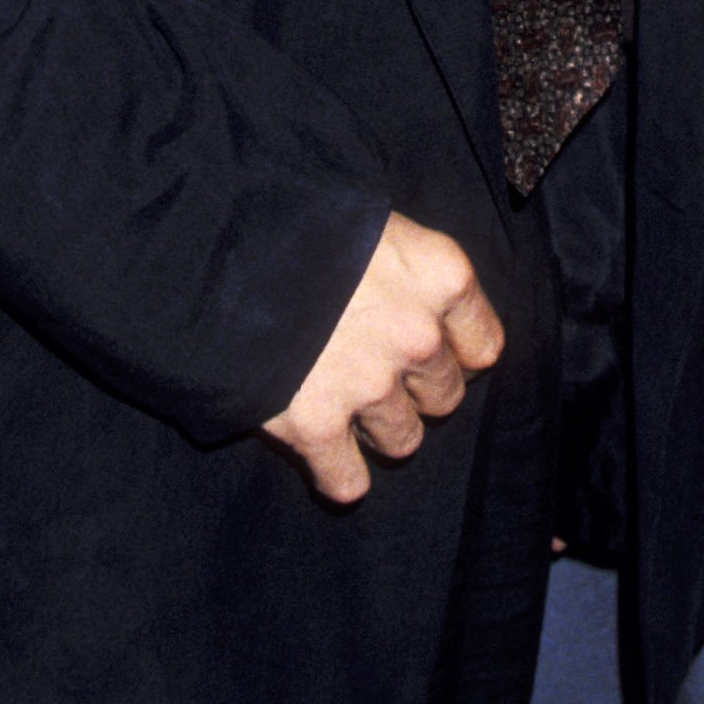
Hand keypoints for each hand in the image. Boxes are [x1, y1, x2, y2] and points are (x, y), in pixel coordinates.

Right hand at [263, 211, 503, 504]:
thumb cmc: (301, 221)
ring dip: (375, 430)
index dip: (453, 352)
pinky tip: (319, 447)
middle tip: (369, 368)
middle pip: (444, 397)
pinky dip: (335, 473)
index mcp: (441, 276)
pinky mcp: (315, 426)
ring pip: (403, 442)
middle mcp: (417, 336)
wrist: (219, 245)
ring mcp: (368, 385)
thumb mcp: (375, 224)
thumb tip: (421, 310)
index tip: (424, 347)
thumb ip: (410, 273)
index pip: (483, 347)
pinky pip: (347, 482)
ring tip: (338, 397)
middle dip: (412, 391)